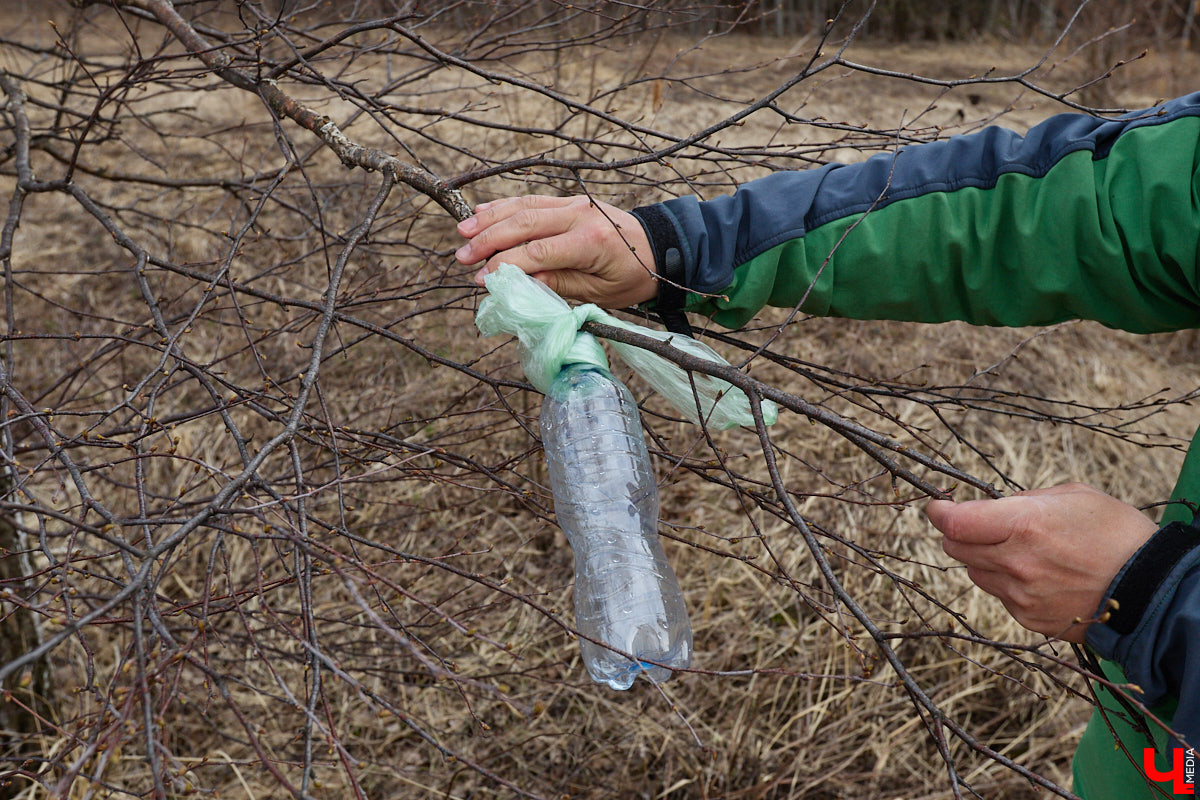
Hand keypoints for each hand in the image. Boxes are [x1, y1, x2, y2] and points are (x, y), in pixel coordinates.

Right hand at [455, 195, 657, 307]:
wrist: (661, 247)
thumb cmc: (633, 277)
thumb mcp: (600, 292)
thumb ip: (559, 284)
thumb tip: (518, 284)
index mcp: (591, 241)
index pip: (538, 251)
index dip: (506, 265)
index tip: (481, 279)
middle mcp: (580, 215)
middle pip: (524, 223)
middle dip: (489, 240)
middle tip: (461, 257)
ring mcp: (574, 203)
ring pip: (523, 206)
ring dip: (490, 219)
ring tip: (462, 233)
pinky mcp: (569, 200)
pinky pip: (531, 200)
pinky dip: (505, 205)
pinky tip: (482, 213)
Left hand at [926, 483, 1156, 642]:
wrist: (1154, 591)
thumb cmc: (1118, 534)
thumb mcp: (1073, 496)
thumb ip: (1024, 499)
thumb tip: (994, 506)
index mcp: (1023, 526)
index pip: (954, 522)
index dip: (939, 511)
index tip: (938, 505)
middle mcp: (1015, 564)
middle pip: (956, 547)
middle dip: (960, 532)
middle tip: (980, 523)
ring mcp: (1020, 597)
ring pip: (976, 572)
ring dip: (984, 558)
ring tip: (1021, 550)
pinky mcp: (1030, 621)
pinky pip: (1000, 596)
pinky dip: (1007, 583)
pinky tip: (1038, 575)